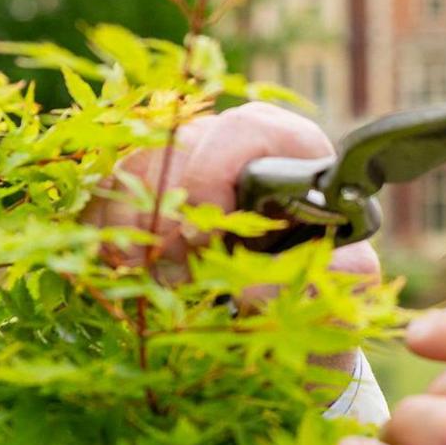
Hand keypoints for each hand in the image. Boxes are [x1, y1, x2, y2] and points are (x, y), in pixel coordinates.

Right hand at [84, 101, 377, 382]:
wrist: (296, 317)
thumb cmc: (327, 290)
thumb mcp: (342, 290)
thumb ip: (319, 278)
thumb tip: (249, 283)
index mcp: (293, 148)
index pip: (245, 128)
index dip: (214, 175)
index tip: (207, 235)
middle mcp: (237, 141)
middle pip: (176, 142)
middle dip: (163, 208)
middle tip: (169, 268)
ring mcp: (188, 157)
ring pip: (133, 163)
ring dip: (128, 223)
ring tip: (145, 276)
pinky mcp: (150, 185)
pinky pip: (106, 187)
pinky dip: (103, 228)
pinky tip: (119, 269)